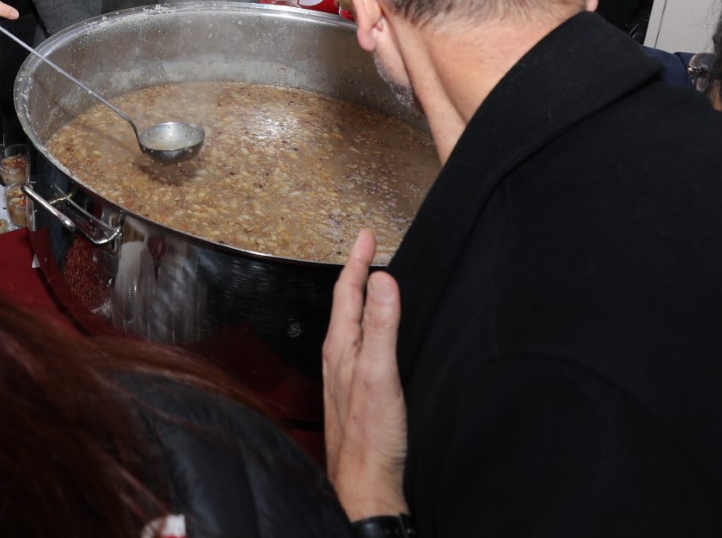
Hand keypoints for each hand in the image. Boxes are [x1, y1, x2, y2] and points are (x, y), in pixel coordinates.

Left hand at [322, 231, 408, 520]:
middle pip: (347, 306)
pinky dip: (370, 329)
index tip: (366, 235)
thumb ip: (380, 327)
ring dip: (362, 301)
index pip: (347, 292)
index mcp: (341, 348)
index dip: (358, 261)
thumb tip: (382, 280)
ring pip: (352, 327)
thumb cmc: (370, 436)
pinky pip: (361, 348)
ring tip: (372, 282)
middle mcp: (338, 359)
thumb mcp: (378, 374)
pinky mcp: (358, 394)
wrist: (366, 486)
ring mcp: (345, 377)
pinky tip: (378, 338)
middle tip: (368, 249)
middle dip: (358, 275)